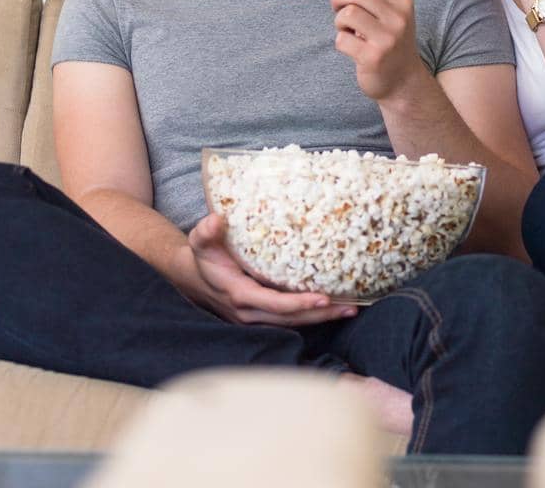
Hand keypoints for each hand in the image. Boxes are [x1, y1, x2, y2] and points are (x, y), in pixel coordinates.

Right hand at [181, 211, 357, 326]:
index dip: (299, 304)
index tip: (323, 298)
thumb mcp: (201, 242)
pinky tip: (332, 307)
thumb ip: (206, 231)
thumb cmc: (204, 257)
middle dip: (321, 315)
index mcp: (239, 295)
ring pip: (293, 323)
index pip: (274, 305)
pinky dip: (311, 315)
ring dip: (322, 318)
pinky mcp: (262, 316)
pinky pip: (290, 320)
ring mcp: (256, 318)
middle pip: (291, 320)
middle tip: (350, 308)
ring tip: (350, 310)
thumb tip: (216, 219)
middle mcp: (249, 312)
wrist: (194, 279)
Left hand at [314, 0, 428, 100]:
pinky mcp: (373, 58)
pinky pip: (342, 39)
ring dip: (339, 22)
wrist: (404, 82)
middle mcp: (398, 18)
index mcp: (402, 3)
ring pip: (347, 14)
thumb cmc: (387, 43)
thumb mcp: (384, 15)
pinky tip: (353, 48)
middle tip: (336, 9)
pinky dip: (341, 42)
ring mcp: (387, 39)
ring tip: (349, 31)